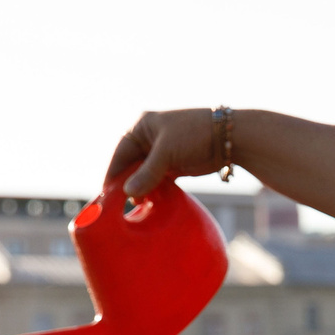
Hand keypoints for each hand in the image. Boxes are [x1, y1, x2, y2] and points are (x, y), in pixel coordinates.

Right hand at [107, 108, 222, 200]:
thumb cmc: (195, 135)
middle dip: (127, 184)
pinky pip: (158, 180)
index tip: (106, 194)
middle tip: (118, 206)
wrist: (229, 138)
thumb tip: (128, 193)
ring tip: (137, 207)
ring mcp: (162, 153)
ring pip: (145, 175)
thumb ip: (147, 173)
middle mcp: (149, 139)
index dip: (113, 173)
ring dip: (142, 190)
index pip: (121, 153)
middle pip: (131, 165)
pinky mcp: (174, 165)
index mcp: (142, 127)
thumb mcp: (167, 152)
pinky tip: (151, 204)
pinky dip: (154, 191)